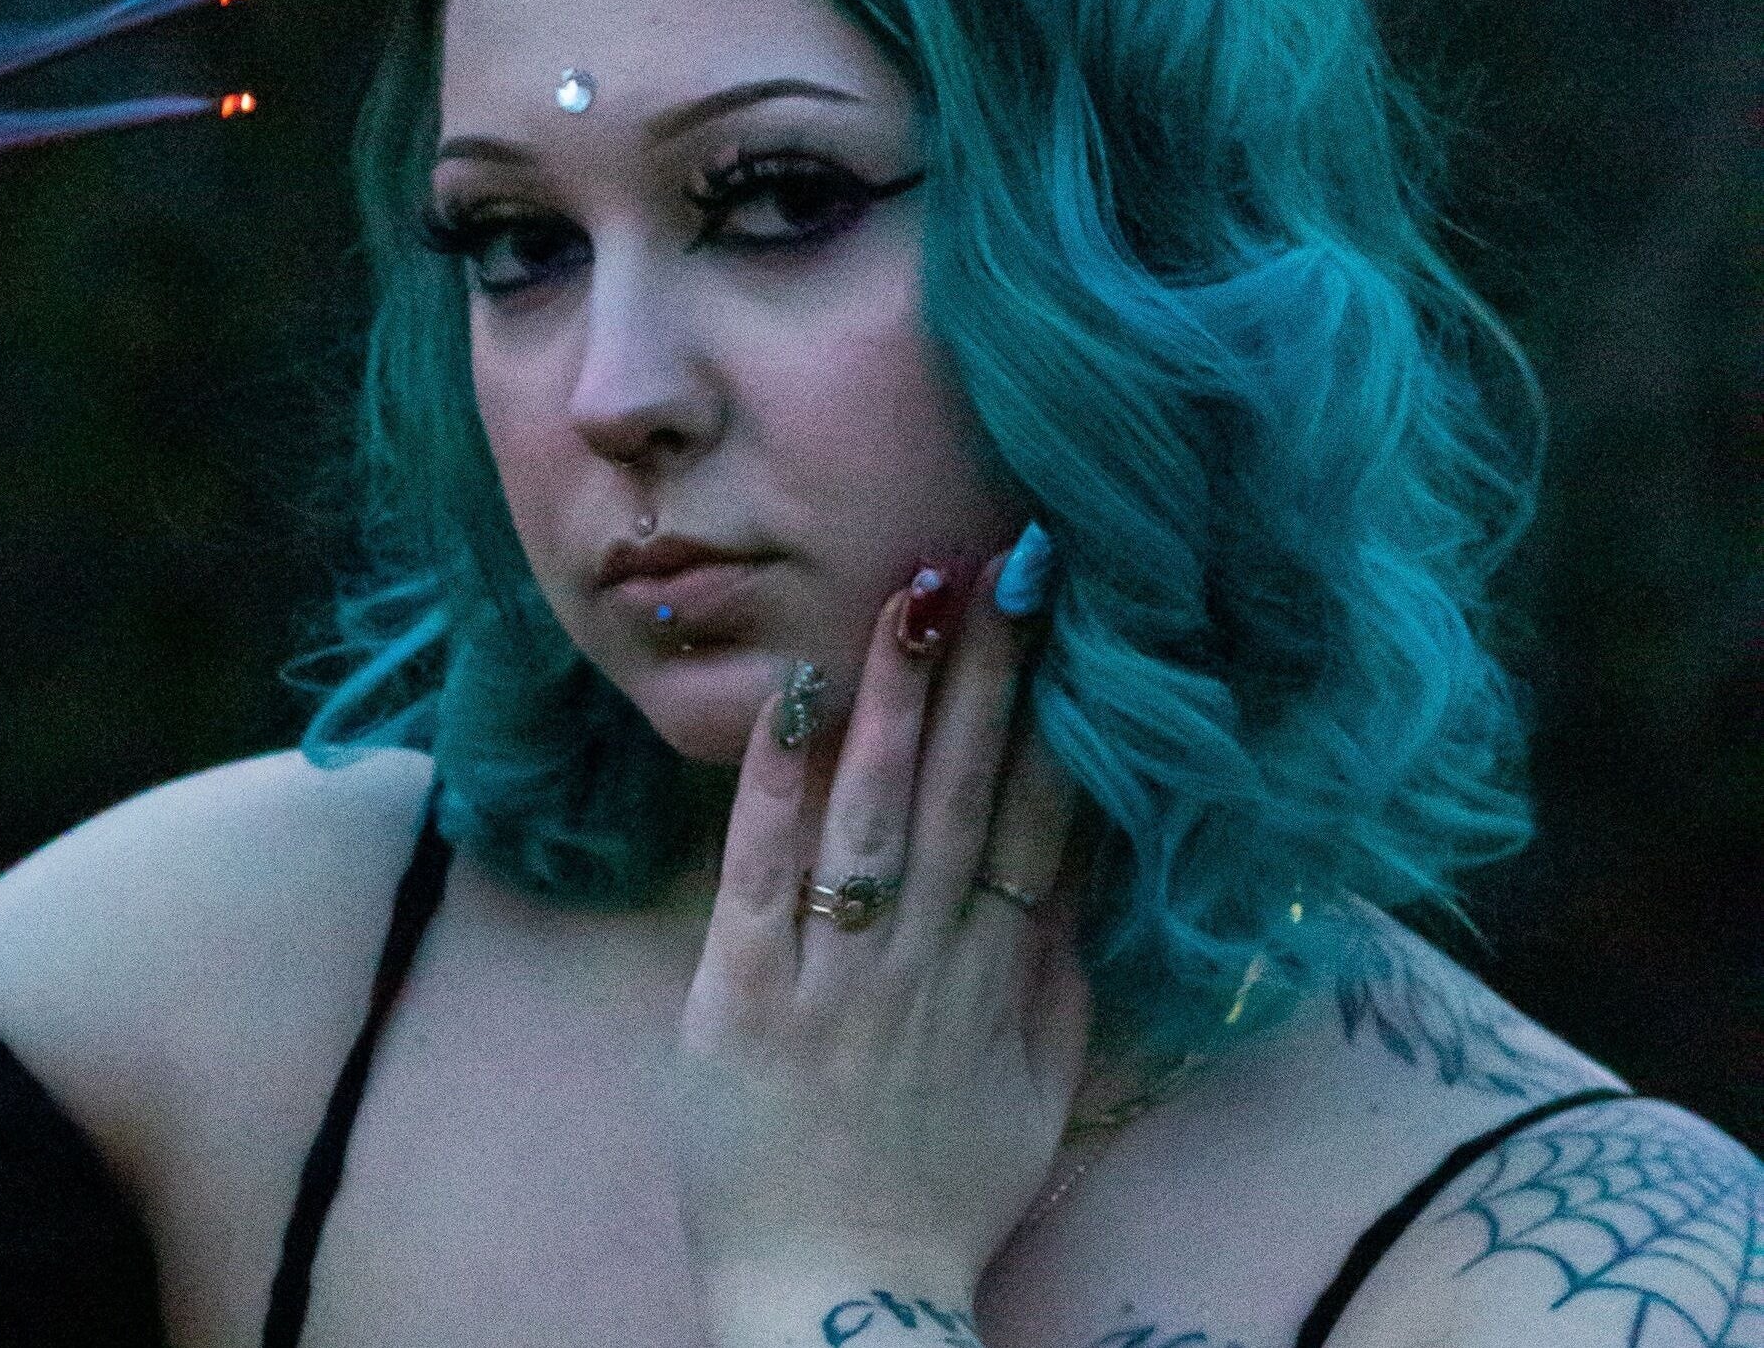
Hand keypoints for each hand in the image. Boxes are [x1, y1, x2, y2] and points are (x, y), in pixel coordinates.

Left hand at [663, 549, 1087, 1341]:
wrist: (840, 1304)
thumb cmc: (942, 1196)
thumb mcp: (1039, 1091)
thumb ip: (1063, 977)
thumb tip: (1086, 866)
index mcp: (1004, 980)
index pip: (1043, 818)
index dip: (1059, 711)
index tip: (1077, 612)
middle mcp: (929, 966)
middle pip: (968, 794)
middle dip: (991, 671)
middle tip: (1009, 554)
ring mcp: (836, 982)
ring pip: (877, 817)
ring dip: (899, 699)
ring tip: (917, 592)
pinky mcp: (740, 1004)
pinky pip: (763, 877)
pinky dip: (779, 787)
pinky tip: (795, 701)